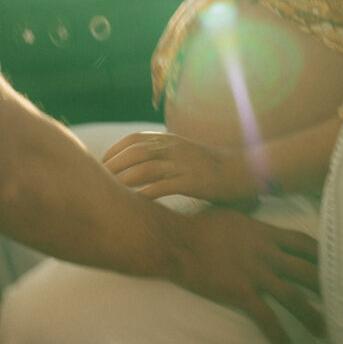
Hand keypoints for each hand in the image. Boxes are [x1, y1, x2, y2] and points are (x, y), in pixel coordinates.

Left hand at [103, 130, 254, 203]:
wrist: (243, 170)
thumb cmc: (212, 164)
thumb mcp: (185, 151)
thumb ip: (164, 153)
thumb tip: (139, 162)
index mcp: (170, 139)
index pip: (134, 138)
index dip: (115, 150)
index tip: (101, 162)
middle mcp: (174, 147)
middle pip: (134, 152)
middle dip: (113, 165)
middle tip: (99, 181)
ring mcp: (182, 164)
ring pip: (145, 168)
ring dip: (124, 180)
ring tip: (109, 193)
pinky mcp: (192, 181)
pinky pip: (162, 187)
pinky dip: (145, 195)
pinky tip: (134, 204)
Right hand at [167, 208, 323, 343]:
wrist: (181, 242)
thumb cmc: (202, 225)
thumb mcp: (231, 212)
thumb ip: (249, 212)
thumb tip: (255, 200)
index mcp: (265, 233)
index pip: (303, 242)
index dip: (320, 254)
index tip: (334, 262)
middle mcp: (267, 253)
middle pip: (306, 270)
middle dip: (325, 286)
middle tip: (341, 300)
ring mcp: (256, 273)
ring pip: (293, 296)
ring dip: (310, 315)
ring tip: (322, 329)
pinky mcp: (241, 292)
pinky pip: (266, 316)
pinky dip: (278, 333)